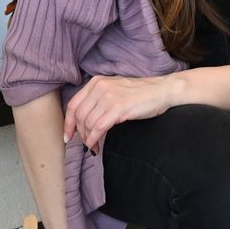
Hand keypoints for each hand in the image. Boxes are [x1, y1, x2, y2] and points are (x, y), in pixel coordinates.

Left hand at [63, 74, 177, 154]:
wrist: (162, 90)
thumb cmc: (140, 94)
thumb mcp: (114, 90)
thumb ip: (98, 99)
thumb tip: (84, 121)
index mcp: (96, 82)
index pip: (73, 104)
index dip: (68, 123)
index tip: (68, 136)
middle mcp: (100, 87)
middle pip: (79, 116)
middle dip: (79, 134)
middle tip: (86, 144)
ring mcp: (109, 97)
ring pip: (88, 123)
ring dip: (88, 139)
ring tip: (93, 146)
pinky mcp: (119, 108)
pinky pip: (99, 128)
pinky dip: (94, 139)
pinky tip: (96, 146)